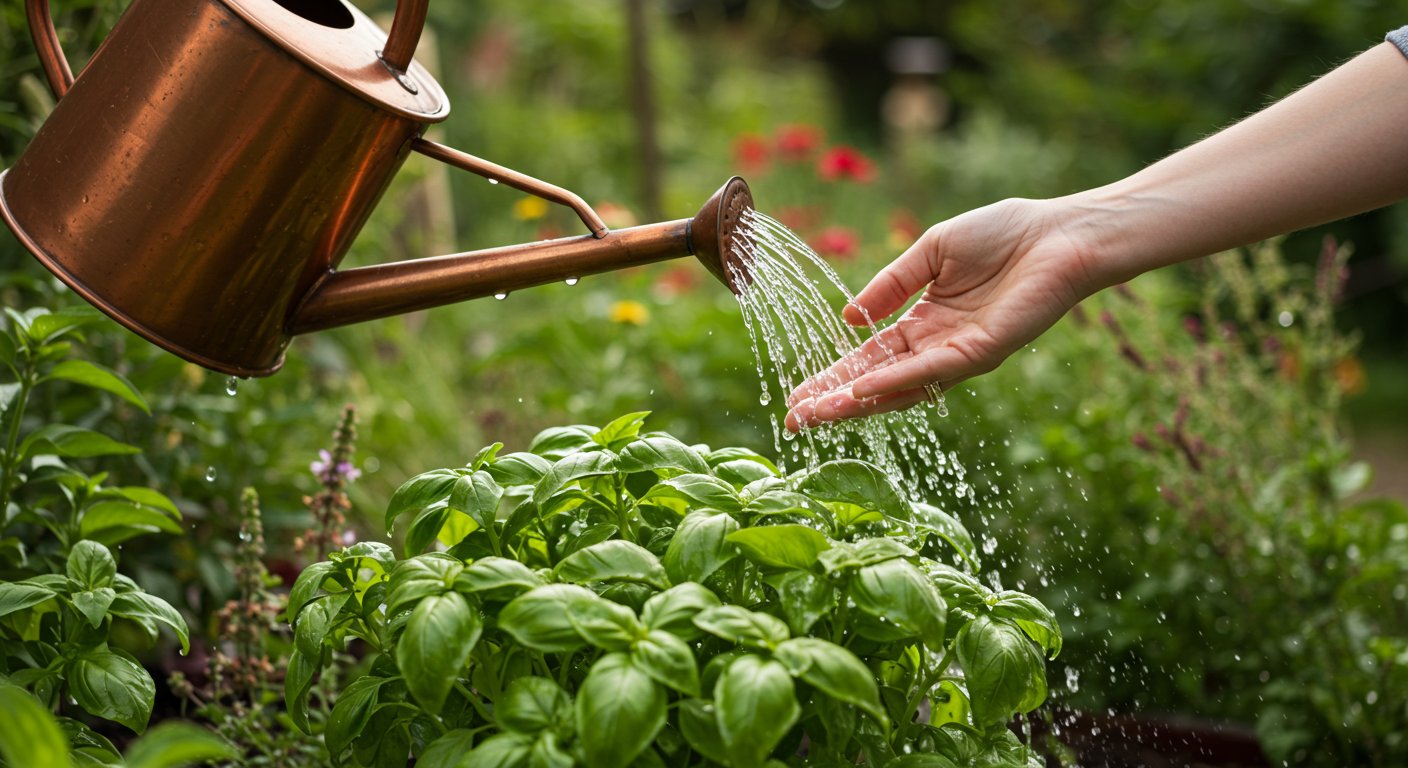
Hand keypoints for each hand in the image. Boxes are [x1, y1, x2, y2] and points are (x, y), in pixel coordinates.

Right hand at [785, 197, 1096, 429]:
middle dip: (835, 402)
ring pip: (900, 387)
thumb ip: (892, 285)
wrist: (1060, 234)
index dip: (833, 376)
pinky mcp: (984, 351)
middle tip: (794, 421)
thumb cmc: (1004, 235)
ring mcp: (961, 355)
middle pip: (878, 383)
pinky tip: (863, 390)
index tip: (797, 394)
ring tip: (818, 414)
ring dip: (857, 401)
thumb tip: (847, 317)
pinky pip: (932, 370)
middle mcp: (940, 348)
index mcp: (926, 324)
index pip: (870, 358)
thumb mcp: (931, 253)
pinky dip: (896, 381)